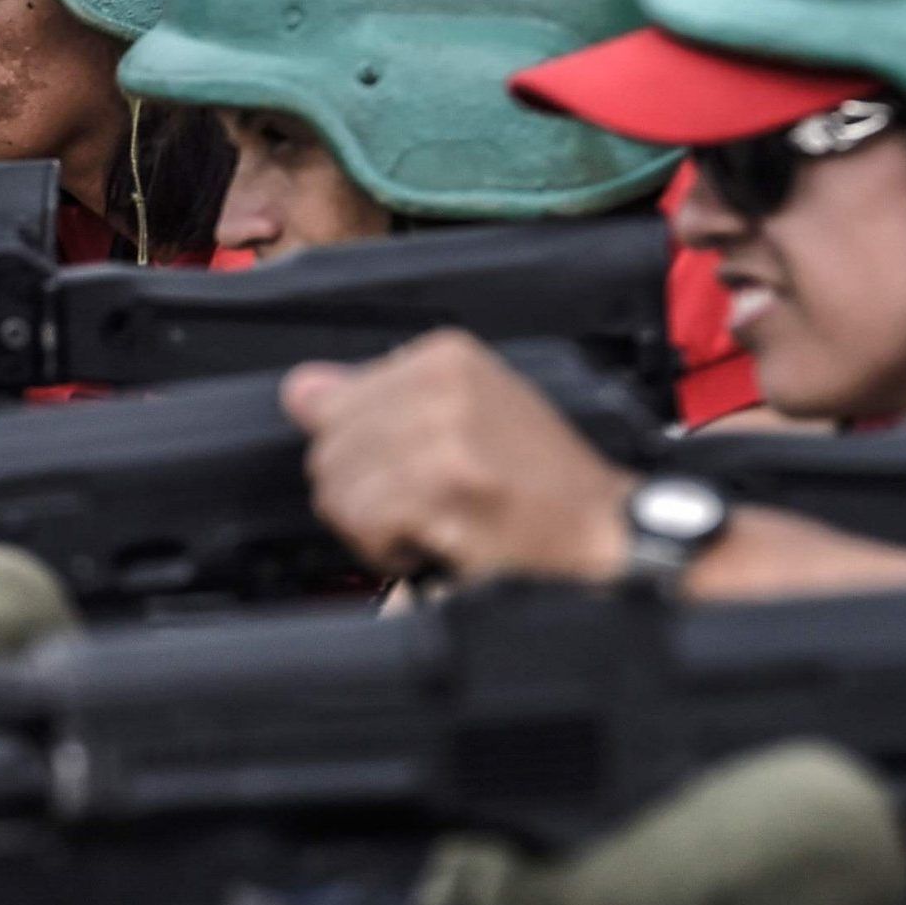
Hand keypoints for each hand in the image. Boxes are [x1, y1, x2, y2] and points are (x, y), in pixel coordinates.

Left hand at [280, 330, 636, 583]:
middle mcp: (442, 383)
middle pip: (328, 450)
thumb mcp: (463, 414)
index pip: (329, 403)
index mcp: (444, 354)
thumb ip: (377, 399)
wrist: (605, 531)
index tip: (412, 470)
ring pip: (338, 490)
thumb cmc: (540, 482)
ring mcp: (443, 432)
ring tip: (436, 523)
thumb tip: (300, 389)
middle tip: (425, 507)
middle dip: (363, 496)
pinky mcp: (446, 484)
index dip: (361, 455)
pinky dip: (391, 549)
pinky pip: (365, 522)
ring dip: (377, 528)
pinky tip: (438, 543)